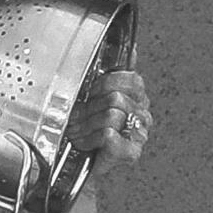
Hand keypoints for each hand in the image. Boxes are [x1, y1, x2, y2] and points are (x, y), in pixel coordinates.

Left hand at [67, 69, 152, 183]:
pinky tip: (86, 144)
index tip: (91, 93)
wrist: (71, 164)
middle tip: (79, 118)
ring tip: (80, 132)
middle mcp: (141, 115)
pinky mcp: (130, 152)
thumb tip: (131, 48)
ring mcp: (139, 135)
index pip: (131, 79)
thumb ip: (111, 71)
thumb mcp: (92, 95)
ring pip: (112, 114)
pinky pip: (108, 134)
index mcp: (136, 98)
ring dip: (87, 125)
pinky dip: (90, 139)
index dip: (105, 83)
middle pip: (116, 97)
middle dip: (90, 108)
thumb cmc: (82, 129)